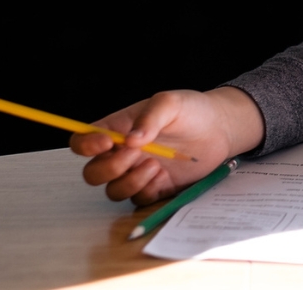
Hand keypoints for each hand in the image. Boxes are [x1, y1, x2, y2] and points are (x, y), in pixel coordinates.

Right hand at [69, 87, 262, 204]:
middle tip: (134, 155)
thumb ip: (149, 118)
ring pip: (114, 191)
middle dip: (108, 169)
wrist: (219, 128)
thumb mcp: (169, 103)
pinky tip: (163, 175)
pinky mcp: (157, 187)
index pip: (82, 141)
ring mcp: (137, 172)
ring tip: (155, 165)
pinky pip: (139, 199)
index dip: (85, 145)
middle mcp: (122, 154)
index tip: (106, 142)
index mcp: (116, 129)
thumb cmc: (191, 110)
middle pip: (93, 173)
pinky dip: (146, 191)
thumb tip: (131, 140)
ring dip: (129, 182)